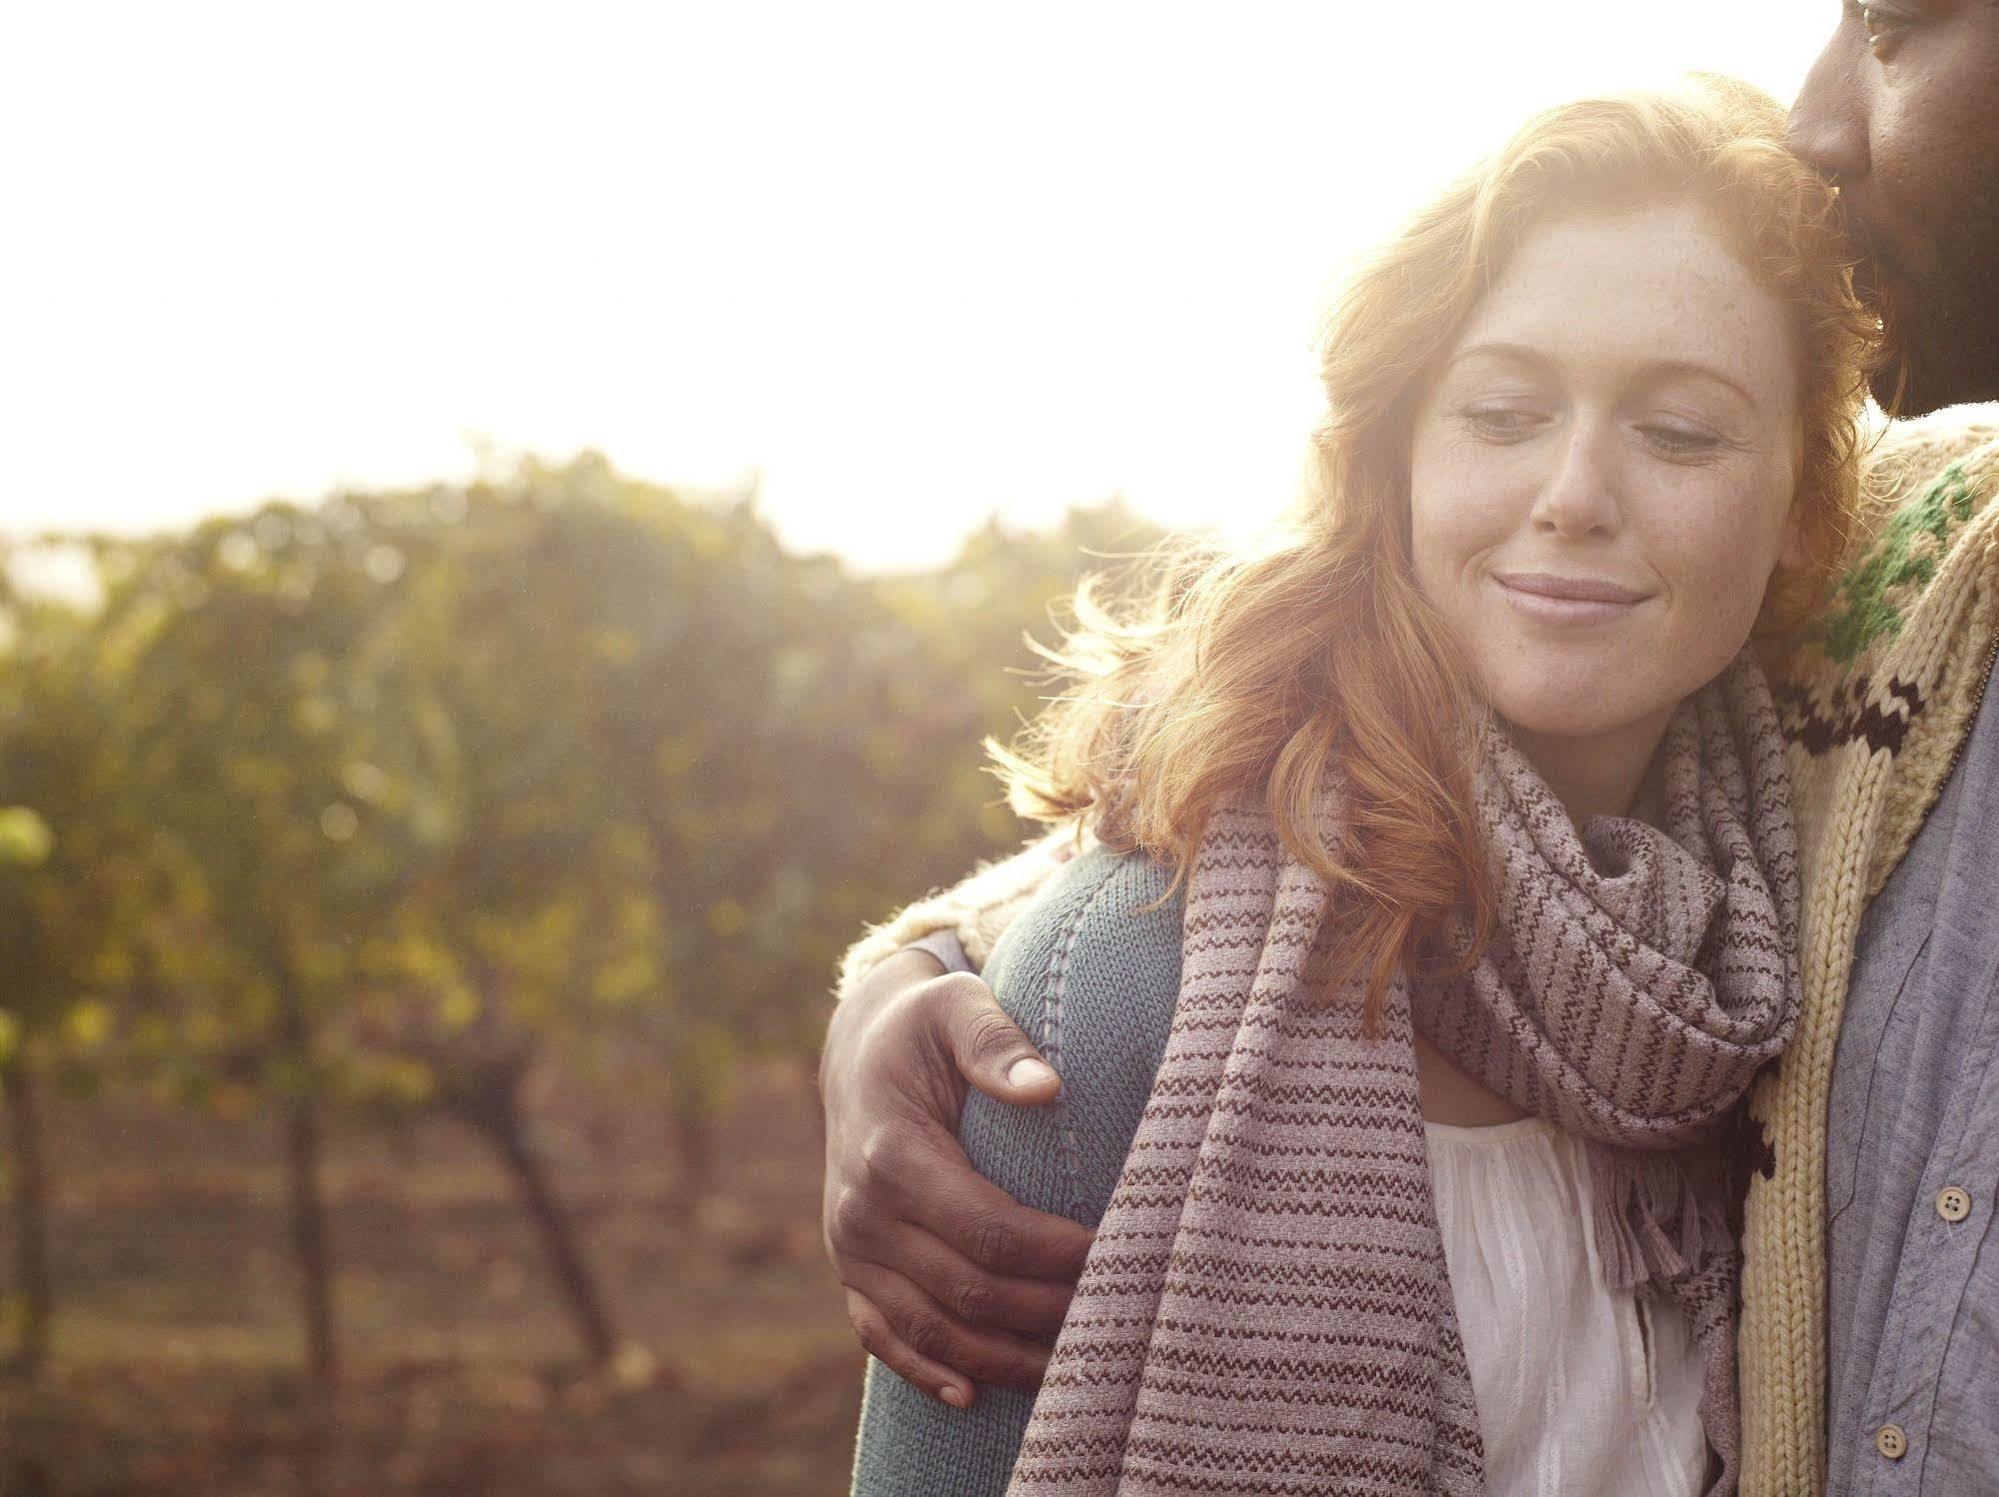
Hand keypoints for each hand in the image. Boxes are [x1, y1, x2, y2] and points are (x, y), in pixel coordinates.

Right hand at [820, 947, 1092, 1407]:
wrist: (858, 1051)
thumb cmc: (925, 1027)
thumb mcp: (955, 1007)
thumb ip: (996, 1041)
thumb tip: (1046, 1087)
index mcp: (891, 1151)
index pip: (985, 1229)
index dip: (1053, 1255)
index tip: (1113, 1253)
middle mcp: (861, 1210)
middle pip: (966, 1290)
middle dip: (1045, 1311)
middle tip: (1115, 1312)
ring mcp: (850, 1248)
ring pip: (930, 1329)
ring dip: (1003, 1357)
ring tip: (1075, 1363)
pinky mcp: (850, 1271)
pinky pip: (882, 1336)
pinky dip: (927, 1371)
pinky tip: (974, 1395)